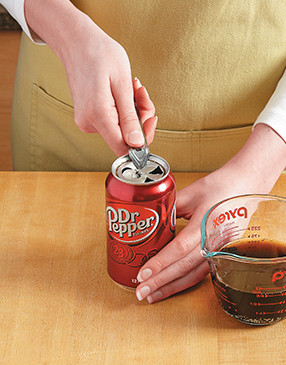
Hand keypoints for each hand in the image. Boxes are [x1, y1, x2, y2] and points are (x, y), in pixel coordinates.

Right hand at [64, 22, 156, 154]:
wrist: (77, 42)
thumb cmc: (99, 55)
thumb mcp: (122, 84)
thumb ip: (129, 118)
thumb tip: (137, 143)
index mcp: (98, 116)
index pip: (123, 149)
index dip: (141, 141)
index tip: (150, 120)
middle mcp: (89, 123)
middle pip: (125, 138)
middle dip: (140, 119)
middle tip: (142, 94)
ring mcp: (87, 121)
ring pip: (121, 129)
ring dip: (133, 111)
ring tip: (132, 88)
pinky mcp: (88, 117)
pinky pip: (113, 121)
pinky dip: (123, 109)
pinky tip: (123, 92)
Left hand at [135, 124, 285, 302]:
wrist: (244, 187)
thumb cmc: (218, 187)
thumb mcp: (190, 192)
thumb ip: (169, 207)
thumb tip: (148, 220)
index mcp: (205, 224)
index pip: (180, 249)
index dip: (161, 263)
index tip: (143, 273)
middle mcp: (214, 242)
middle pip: (184, 267)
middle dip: (161, 282)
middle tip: (141, 292)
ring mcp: (219, 250)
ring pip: (193, 275)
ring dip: (171, 287)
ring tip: (151, 296)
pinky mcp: (220, 254)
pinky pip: (200, 273)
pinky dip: (184, 282)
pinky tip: (170, 288)